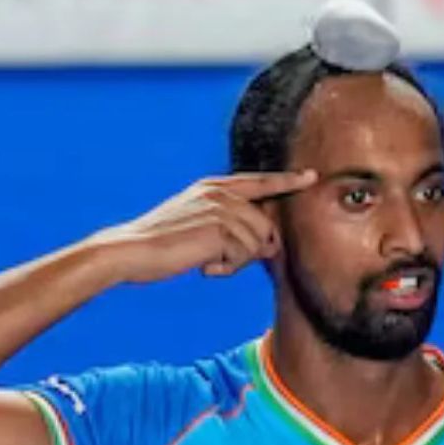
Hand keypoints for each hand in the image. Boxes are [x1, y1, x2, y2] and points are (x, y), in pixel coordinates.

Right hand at [101, 171, 317, 282]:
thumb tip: (270, 244)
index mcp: (214, 186)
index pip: (260, 182)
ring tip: (208, 263)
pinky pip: (244, 254)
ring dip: (237, 262)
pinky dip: (228, 268)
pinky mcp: (220, 226)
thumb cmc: (162, 245)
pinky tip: (204, 267)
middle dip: (252, 252)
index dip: (287, 181)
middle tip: (222, 262)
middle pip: (266, 225)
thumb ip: (231, 226)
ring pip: (257, 242)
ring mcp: (221, 207)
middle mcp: (220, 192)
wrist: (132, 250)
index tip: (311, 176)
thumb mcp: (198, 225)